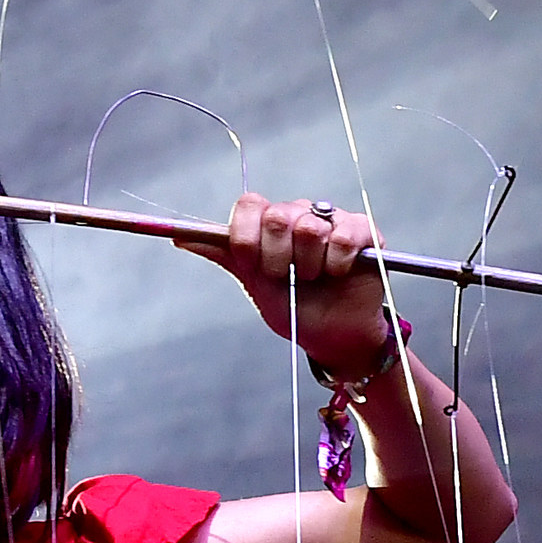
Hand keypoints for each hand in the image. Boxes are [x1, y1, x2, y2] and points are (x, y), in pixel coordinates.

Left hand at [193, 193, 393, 372]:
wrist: (333, 337)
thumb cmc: (295, 309)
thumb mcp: (254, 285)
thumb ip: (225, 256)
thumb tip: (179, 236)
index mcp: (270, 223)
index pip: (249, 205)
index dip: (247, 238)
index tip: (254, 266)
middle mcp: (299, 213)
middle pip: (278, 217)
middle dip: (277, 258)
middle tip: (287, 278)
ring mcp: (331, 219)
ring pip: (310, 228)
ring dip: (309, 266)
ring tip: (315, 279)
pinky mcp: (362, 230)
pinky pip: (342, 237)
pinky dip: (337, 263)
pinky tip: (339, 274)